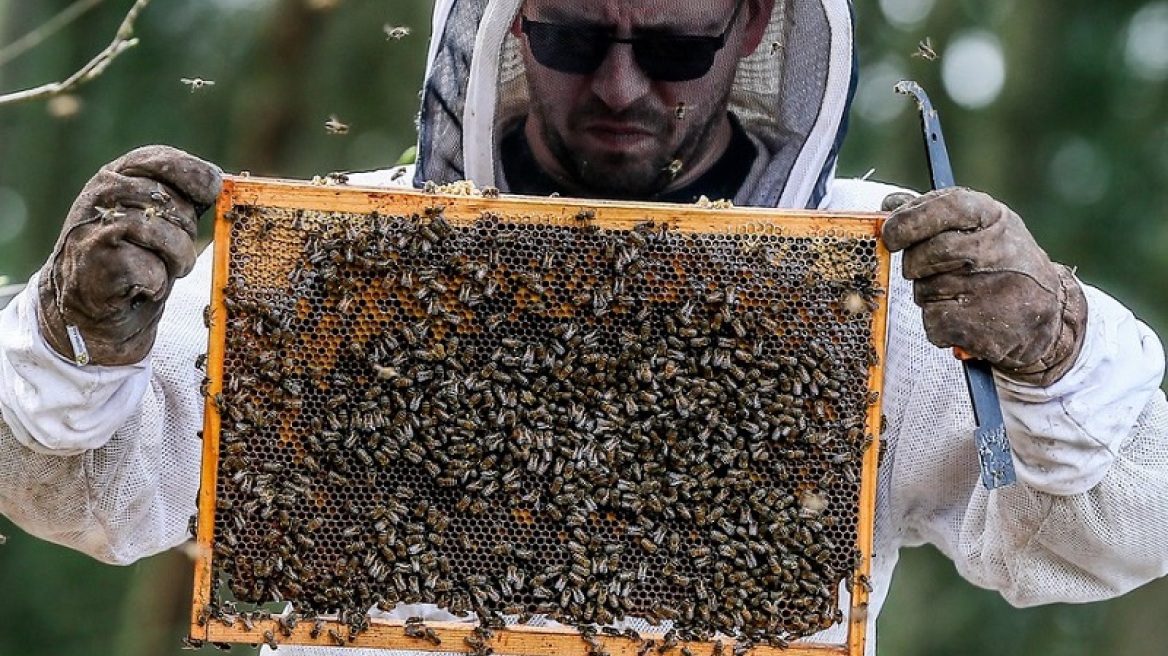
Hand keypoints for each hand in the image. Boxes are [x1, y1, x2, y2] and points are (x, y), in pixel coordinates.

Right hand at [38, 145, 222, 365]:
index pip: (162, 159)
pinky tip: (140, 286)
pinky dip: (156, 285)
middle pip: (174, 204)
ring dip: (177, 260)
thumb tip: (225, 184)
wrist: (94, 305)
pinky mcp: (95, 261)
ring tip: (165, 269)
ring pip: (165, 236)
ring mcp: (96, 225)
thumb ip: (185, 198)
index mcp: (119, 173)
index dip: (195, 175)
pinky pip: (151, 272)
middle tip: (173, 249)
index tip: (211, 192)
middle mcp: (103, 192)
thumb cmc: (138, 256)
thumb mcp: (160, 218)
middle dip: (187, 232)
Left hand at [881, 187, 1086, 385]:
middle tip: (927, 270)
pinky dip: (938, 324)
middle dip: (915, 265)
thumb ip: (934, 213)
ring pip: (924, 291)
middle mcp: (996, 249)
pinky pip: (932, 322)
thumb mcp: (981, 227)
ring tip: (962, 294)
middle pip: (925, 253)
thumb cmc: (1002, 264)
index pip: (946, 206)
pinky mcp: (982, 326)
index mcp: (994, 217)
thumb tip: (889, 206)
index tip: (891, 234)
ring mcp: (991, 289)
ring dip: (930, 295)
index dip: (910, 219)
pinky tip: (964, 317)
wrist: (1048, 315)